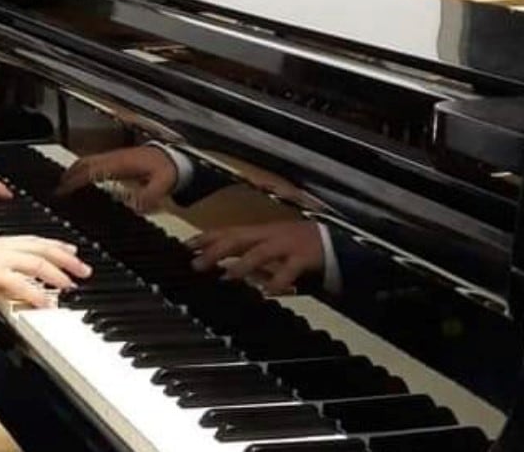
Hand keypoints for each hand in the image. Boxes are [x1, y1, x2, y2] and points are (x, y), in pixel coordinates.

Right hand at [0, 234, 91, 307]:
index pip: (32, 241)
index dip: (53, 245)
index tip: (71, 249)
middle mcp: (1, 247)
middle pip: (41, 249)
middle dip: (65, 258)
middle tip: (83, 268)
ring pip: (36, 263)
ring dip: (57, 273)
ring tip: (72, 284)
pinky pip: (19, 284)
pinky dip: (35, 293)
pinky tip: (47, 303)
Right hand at [55, 145, 178, 211]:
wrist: (174, 158)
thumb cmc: (167, 169)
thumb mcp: (162, 184)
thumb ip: (149, 197)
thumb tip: (134, 206)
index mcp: (121, 164)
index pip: (91, 170)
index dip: (75, 180)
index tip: (62, 190)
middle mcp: (114, 159)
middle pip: (84, 164)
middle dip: (68, 176)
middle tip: (56, 190)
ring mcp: (114, 158)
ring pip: (87, 161)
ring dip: (73, 172)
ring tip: (63, 185)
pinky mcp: (117, 161)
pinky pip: (94, 163)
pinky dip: (82, 171)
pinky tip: (82, 180)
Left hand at [187, 221, 324, 294]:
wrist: (337, 244)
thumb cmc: (298, 248)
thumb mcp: (272, 251)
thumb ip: (250, 258)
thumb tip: (222, 268)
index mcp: (261, 232)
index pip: (229, 231)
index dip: (207, 237)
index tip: (186, 246)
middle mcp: (271, 235)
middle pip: (239, 238)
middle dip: (216, 250)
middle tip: (197, 264)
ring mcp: (288, 244)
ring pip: (262, 251)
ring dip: (243, 264)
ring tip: (227, 276)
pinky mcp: (305, 257)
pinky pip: (290, 270)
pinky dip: (279, 281)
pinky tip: (268, 292)